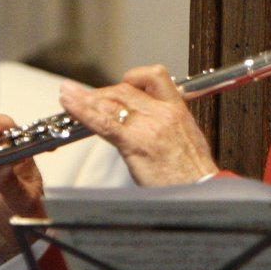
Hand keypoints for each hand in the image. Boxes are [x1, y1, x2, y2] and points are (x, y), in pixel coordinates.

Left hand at [57, 67, 218, 186]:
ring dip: (85, 99)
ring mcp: (150, 126)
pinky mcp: (136, 142)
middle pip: (125, 90)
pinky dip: (83, 111)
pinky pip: (105, 122)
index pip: (154, 77)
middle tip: (86, 101)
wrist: (203, 192)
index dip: (133, 77)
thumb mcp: (186, 142)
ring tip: (66, 94)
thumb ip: (166, 129)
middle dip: (102, 94)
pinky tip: (70, 104)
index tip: (121, 85)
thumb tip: (148, 128)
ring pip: (112, 103)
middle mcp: (164, 113)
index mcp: (178, 110)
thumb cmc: (194, 176)